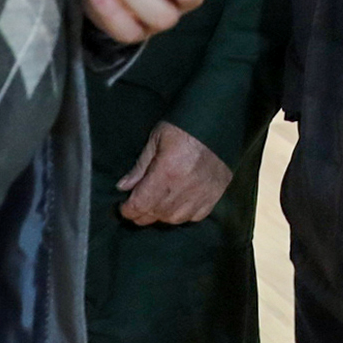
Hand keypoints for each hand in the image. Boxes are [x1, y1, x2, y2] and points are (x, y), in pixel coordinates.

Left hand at [117, 120, 233, 224]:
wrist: (218, 123)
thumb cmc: (184, 127)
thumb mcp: (156, 139)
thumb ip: (140, 167)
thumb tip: (123, 187)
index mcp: (166, 172)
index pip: (141, 204)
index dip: (128, 210)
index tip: (124, 207)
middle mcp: (184, 188)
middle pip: (156, 214)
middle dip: (142, 213)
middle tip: (138, 204)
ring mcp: (201, 194)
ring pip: (174, 219)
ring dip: (162, 215)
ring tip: (157, 203)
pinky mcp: (215, 195)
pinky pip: (195, 217)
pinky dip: (183, 214)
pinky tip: (178, 204)